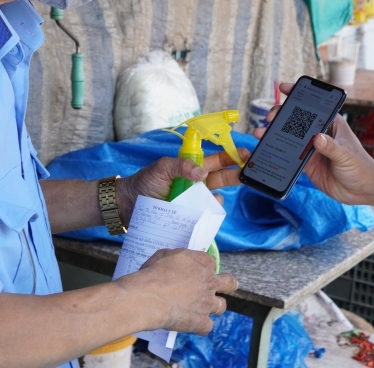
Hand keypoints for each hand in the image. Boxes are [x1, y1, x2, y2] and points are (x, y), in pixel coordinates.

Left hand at [117, 148, 249, 223]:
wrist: (126, 206)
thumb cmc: (143, 182)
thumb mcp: (161, 168)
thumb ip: (181, 166)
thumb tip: (202, 172)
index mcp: (192, 168)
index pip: (216, 161)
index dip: (231, 157)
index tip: (245, 155)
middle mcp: (196, 185)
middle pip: (222, 179)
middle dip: (236, 175)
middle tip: (248, 174)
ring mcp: (194, 202)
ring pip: (215, 200)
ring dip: (218, 199)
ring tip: (213, 199)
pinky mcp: (190, 218)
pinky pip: (205, 217)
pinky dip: (209, 216)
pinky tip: (205, 215)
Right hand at [122, 249, 238, 334]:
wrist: (149, 297)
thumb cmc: (153, 274)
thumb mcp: (164, 255)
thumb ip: (176, 257)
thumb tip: (176, 262)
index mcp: (202, 263)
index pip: (211, 263)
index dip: (204, 267)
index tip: (196, 272)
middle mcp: (209, 282)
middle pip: (230, 283)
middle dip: (227, 285)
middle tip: (219, 288)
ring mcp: (207, 304)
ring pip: (221, 306)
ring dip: (213, 307)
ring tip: (201, 309)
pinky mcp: (201, 322)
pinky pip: (208, 326)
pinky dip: (201, 326)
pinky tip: (192, 324)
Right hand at [254, 82, 373, 204]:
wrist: (361, 189)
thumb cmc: (360, 166)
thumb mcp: (346, 154)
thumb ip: (331, 147)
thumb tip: (317, 138)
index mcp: (330, 123)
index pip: (312, 105)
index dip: (298, 94)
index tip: (284, 87)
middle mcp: (318, 133)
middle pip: (296, 119)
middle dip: (281, 115)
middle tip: (271, 117)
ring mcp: (310, 148)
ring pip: (289, 136)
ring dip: (274, 133)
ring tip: (261, 133)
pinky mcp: (305, 163)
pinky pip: (288, 155)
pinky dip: (277, 152)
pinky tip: (265, 151)